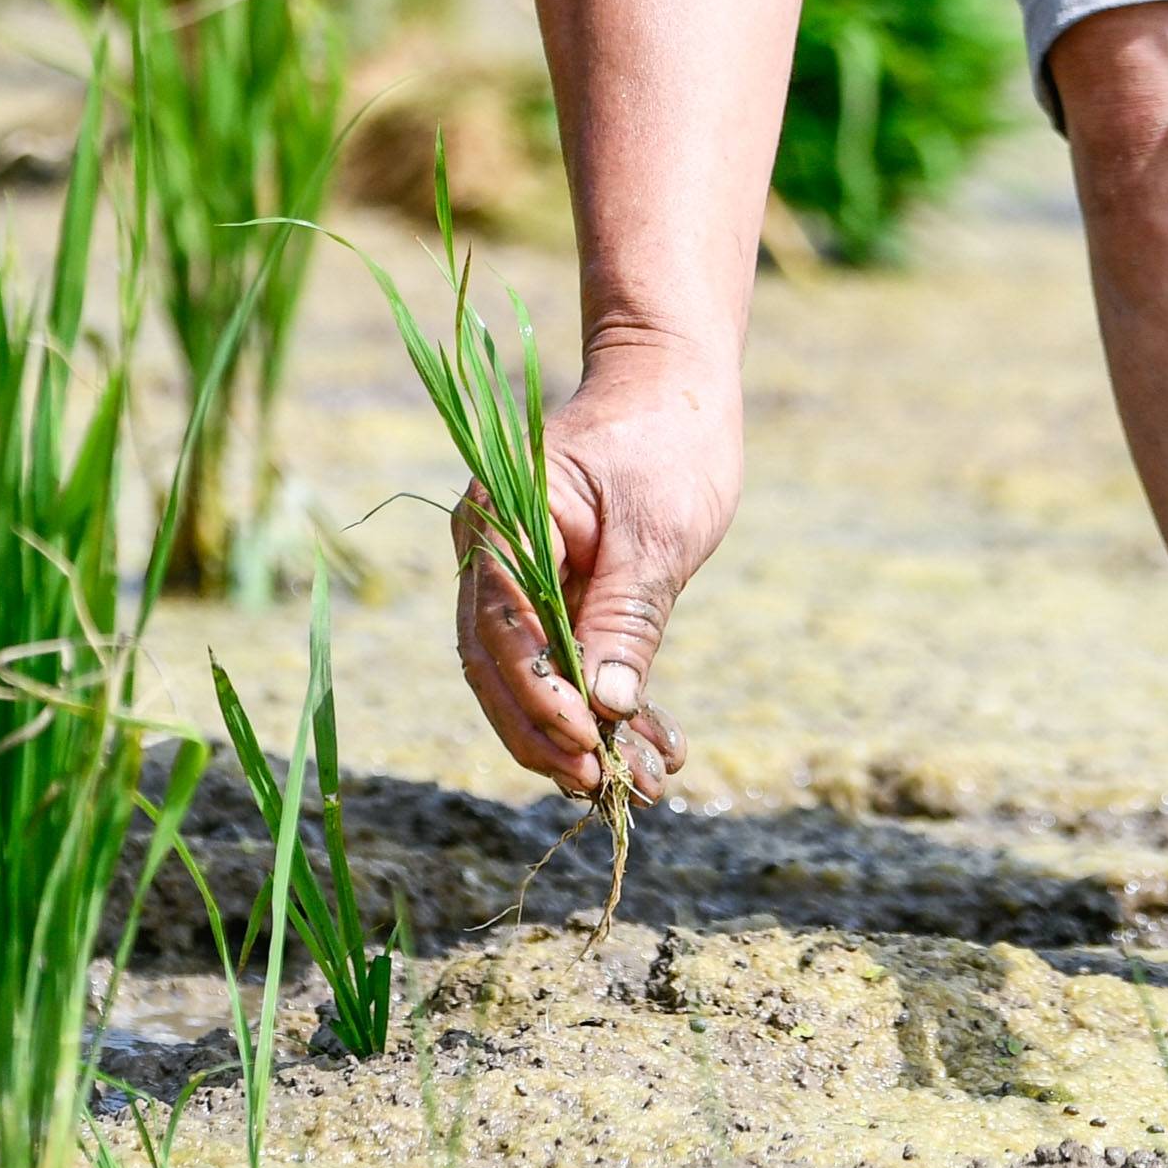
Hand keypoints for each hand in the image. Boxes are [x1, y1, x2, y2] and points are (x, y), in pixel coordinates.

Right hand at [455, 347, 730, 802]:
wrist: (676, 381)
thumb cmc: (668, 436)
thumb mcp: (656, 531)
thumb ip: (626, 617)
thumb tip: (604, 707)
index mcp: (499, 522)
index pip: (499, 632)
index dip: (536, 699)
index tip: (587, 746)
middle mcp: (492, 553)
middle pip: (499, 668)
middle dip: (548, 735)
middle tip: (603, 786)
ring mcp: (520, 576)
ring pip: (530, 677)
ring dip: (579, 735)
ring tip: (641, 786)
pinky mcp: (559, 593)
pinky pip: (567, 660)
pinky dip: (605, 706)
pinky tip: (654, 750)